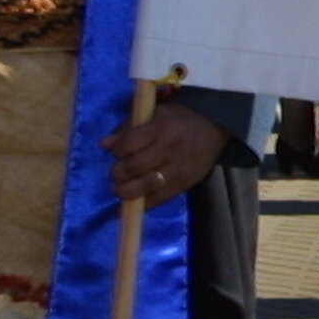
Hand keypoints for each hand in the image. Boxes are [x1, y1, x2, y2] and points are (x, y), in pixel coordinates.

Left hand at [105, 101, 228, 204]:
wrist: (214, 125)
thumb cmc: (178, 118)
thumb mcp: (154, 113)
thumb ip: (128, 128)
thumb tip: (104, 145)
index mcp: (160, 129)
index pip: (129, 145)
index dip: (117, 151)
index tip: (116, 152)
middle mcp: (168, 150)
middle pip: (134, 167)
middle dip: (118, 173)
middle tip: (117, 173)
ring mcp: (177, 170)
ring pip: (145, 187)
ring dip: (126, 191)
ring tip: (121, 188)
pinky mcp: (184, 184)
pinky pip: (159, 199)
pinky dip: (142, 204)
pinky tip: (132, 203)